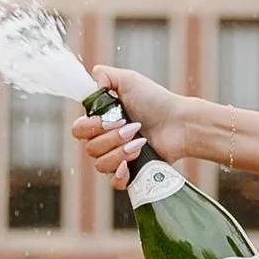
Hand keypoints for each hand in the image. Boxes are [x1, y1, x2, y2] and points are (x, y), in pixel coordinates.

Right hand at [72, 61, 190, 183]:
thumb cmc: (156, 100)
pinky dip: (119, 175)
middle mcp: (106, 141)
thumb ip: (104, 75)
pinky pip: (113, 183)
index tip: (116, 119)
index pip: (78, 130)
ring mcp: (117, 158)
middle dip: (110, 138)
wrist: (180, 122)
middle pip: (89, 148)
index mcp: (101, 121)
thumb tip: (91, 82)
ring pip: (100, 165)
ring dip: (120, 153)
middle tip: (132, 129)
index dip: (92, 127)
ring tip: (140, 143)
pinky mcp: (131, 174)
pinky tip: (129, 166)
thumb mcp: (129, 80)